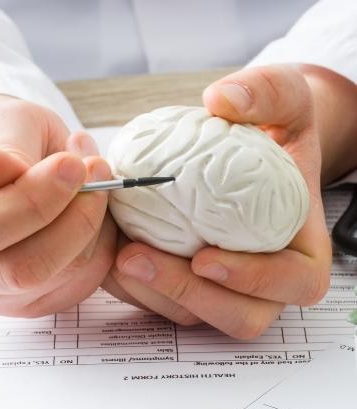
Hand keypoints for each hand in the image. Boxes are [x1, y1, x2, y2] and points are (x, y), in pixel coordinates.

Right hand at [0, 95, 116, 316]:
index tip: (72, 165)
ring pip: (55, 280)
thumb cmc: (0, 139)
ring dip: (91, 229)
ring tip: (96, 181)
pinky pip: (77, 285)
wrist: (5, 162)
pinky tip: (89, 210)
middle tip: (97, 173)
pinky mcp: (28, 303)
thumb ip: (2, 146)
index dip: (32, 203)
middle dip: (72, 223)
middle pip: (18, 272)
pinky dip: (96, 247)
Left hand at [104, 65, 332, 338]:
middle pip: (239, 316)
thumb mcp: (283, 104)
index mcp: (301, 250)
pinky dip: (132, 286)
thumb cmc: (272, 137)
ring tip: (114, 255)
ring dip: (150, 292)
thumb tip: (223, 99)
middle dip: (187, 294)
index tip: (205, 258)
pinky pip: (159, 303)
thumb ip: (268, 93)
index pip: (295, 283)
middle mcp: (265, 283)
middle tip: (136, 257)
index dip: (255, 280)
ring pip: (192, 316)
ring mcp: (224, 292)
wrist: (244, 156)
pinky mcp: (186, 291)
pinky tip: (107, 252)